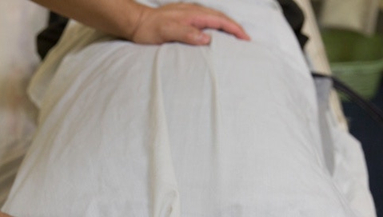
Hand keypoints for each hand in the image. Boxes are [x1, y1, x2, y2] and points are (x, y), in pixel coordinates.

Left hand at [130, 2, 249, 45]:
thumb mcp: (167, 32)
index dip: (234, 29)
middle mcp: (194, 11)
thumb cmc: (150, 29)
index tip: (245, 38)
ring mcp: (189, 13)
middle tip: (245, 39)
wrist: (136, 22)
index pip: (220, 20)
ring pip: (214, 18)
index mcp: (193, 14)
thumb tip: (206, 38)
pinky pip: (206, 21)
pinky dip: (216, 26)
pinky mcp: (185, 18)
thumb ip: (187, 34)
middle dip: (235, 27)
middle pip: (221, 17)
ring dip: (227, 27)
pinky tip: (216, 33)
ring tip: (236, 37)